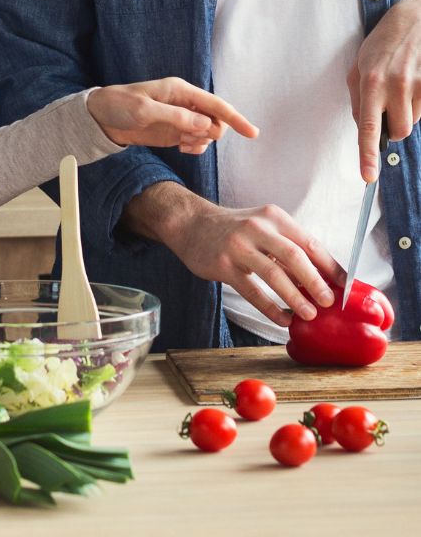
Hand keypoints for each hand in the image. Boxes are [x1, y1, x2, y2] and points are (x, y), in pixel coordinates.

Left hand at [87, 77, 258, 154]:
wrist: (101, 118)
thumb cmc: (119, 106)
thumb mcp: (144, 111)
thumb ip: (176, 118)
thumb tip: (205, 125)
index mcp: (180, 91)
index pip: (216, 104)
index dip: (235, 118)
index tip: (252, 133)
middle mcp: (185, 103)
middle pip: (216, 120)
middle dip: (210, 133)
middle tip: (188, 139)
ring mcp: (181, 118)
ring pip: (208, 133)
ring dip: (200, 142)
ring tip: (180, 143)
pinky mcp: (175, 131)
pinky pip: (197, 141)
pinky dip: (194, 148)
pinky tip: (181, 148)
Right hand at [122, 182, 342, 328]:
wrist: (192, 224)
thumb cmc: (235, 230)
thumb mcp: (264, 227)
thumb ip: (287, 247)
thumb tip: (321, 278)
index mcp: (275, 217)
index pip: (309, 242)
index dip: (330, 265)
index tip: (344, 285)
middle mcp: (257, 227)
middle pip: (294, 256)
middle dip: (315, 282)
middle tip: (329, 302)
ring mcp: (239, 246)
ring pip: (273, 274)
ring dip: (294, 297)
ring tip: (308, 315)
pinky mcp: (223, 265)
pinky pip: (251, 290)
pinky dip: (269, 308)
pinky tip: (281, 319)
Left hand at [347, 0, 420, 180]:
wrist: (416, 18)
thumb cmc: (384, 43)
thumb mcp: (359, 66)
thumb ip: (358, 100)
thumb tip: (365, 130)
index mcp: (371, 80)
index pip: (369, 126)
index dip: (368, 154)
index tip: (368, 177)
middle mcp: (396, 84)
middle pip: (400, 131)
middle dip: (395, 127)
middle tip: (390, 105)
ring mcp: (420, 83)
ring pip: (415, 121)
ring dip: (408, 111)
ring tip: (405, 84)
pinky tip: (417, 80)